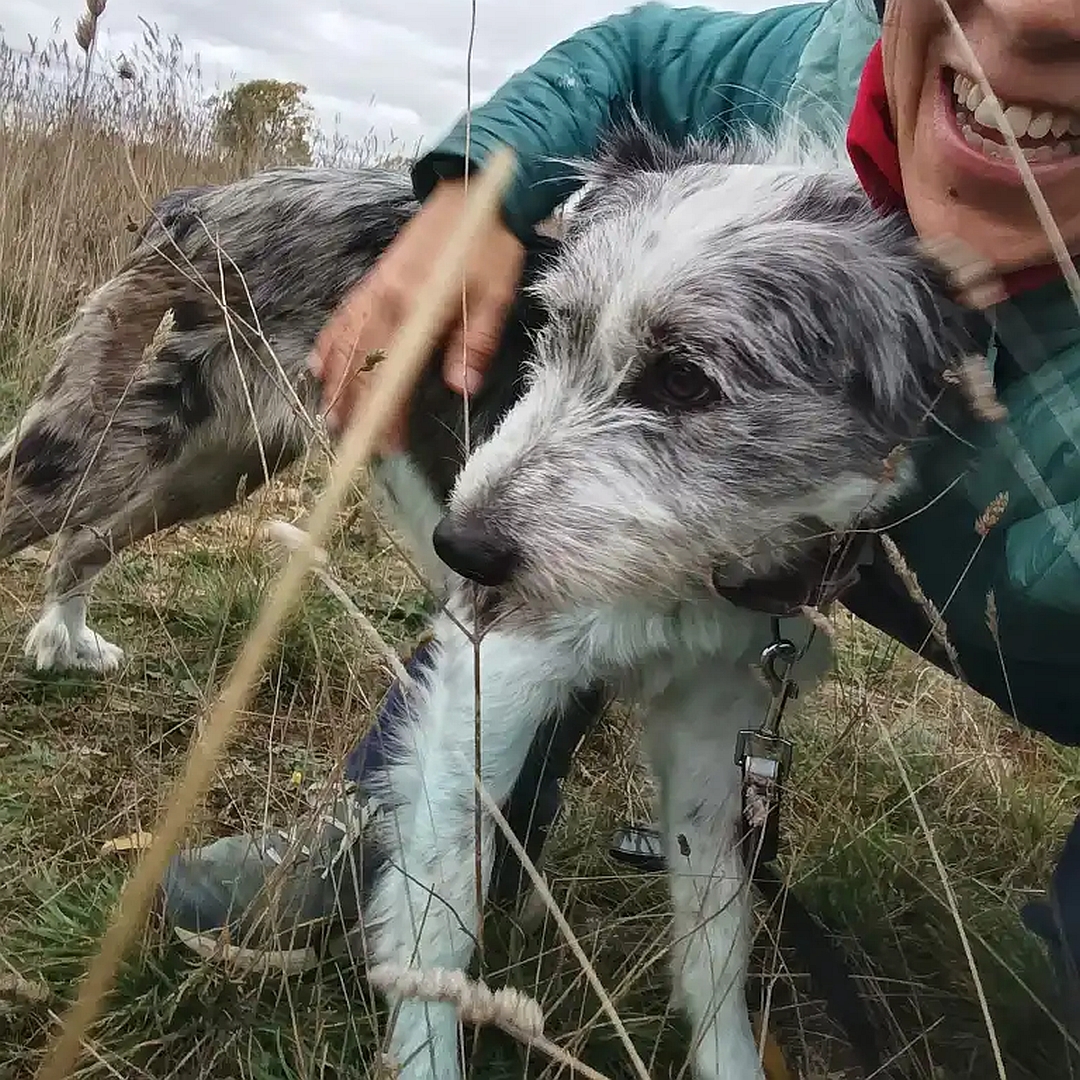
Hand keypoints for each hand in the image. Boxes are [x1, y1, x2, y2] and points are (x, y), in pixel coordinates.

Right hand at [309, 176, 526, 451]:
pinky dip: (328, 346)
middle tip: (357, 446)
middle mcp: (383, 300)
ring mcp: (372, 290)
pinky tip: (319, 368)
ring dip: (335, 384)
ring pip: (342, 344)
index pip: (389, 370)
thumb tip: (461, 388)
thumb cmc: (488, 247)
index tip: (386, 444)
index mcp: (414, 306)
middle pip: (358, 364)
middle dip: (355, 408)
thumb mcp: (494, 295)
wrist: (470, 195)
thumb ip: (475, 341)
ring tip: (332, 420)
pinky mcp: (371, 283)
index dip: (385, 410)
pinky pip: (340, 319)